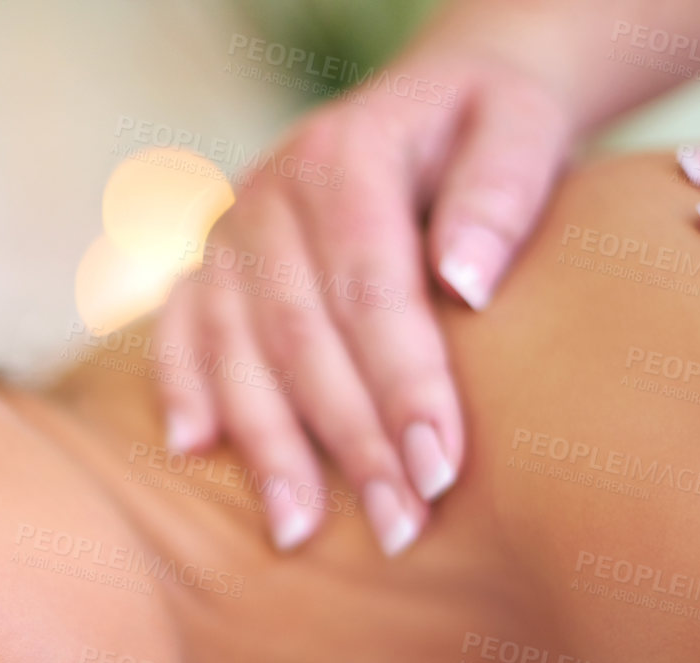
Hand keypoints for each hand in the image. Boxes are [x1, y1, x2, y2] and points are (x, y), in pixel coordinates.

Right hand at [153, 51, 574, 555]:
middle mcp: (271, 192)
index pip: (372, 289)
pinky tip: (192, 451)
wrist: (438, 94)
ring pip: (235, 348)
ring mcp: (229, 229)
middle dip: (348, 440)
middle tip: (398, 527)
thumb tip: (465, 284)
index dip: (403, 384)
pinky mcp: (209, 261)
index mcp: (346, 156)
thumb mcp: (521, 124)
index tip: (440, 469)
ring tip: (298, 531)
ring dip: (267, 445)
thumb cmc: (488, 125)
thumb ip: (502, 191)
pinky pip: (178, 330)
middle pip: (300, 335)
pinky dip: (180, 388)